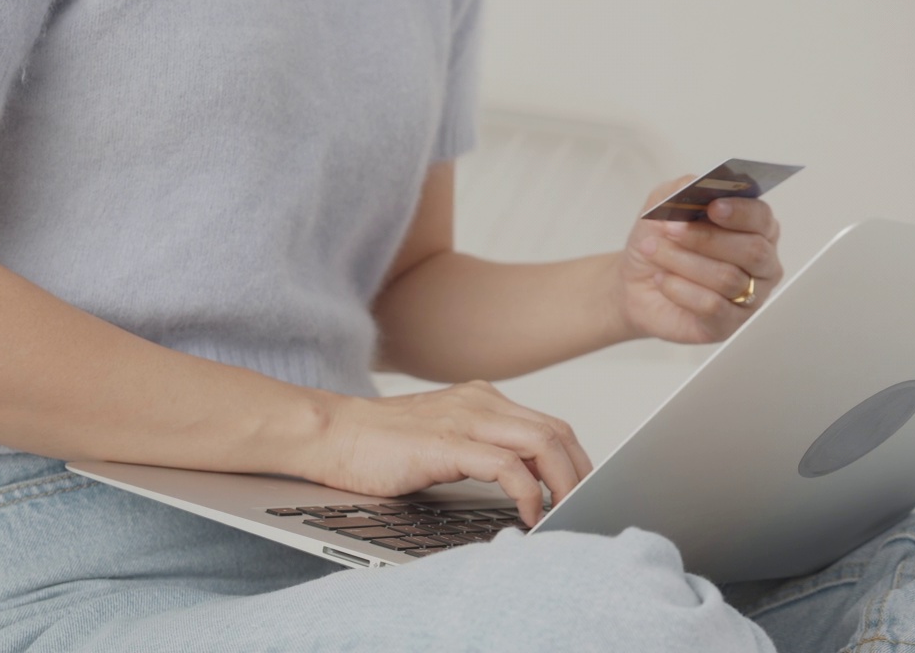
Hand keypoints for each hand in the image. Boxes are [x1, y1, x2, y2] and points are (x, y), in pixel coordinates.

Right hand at [302, 382, 592, 525]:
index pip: (549, 425)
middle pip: (556, 432)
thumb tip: (523, 485)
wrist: (330, 434)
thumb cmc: (378, 446)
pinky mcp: (447, 443)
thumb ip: (481, 452)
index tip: (583, 492)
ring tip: (566, 513)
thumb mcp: (444, 442)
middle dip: (581, 473)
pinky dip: (528, 492)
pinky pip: (507, 466)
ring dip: (564, 483)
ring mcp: (464, 419)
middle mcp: (480, 402)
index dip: (575, 461)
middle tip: (585, 507)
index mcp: (482, 400)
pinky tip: (527, 515)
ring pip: (542, 443)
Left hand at [615, 177, 783, 343]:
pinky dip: (681, 290)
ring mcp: (750, 297)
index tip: (713, 207)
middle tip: (670, 229)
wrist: (635, 283)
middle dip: (706, 238)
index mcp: (755, 228)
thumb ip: (682, 188)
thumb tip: (699, 185)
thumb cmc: (660, 241)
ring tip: (653, 251)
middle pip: (751, 250)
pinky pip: (713, 307)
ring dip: (683, 262)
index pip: (762, 218)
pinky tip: (662, 280)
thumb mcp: (662, 205)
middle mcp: (761, 263)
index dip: (740, 212)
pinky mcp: (729, 324)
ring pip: (727, 278)